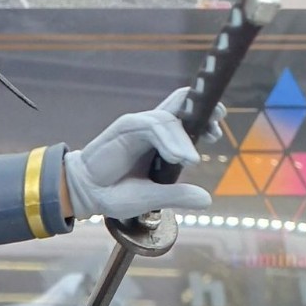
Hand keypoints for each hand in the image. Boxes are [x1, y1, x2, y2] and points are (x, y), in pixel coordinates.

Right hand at [63, 90, 223, 222]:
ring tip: (190, 161)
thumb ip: (178, 195)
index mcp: (159, 142)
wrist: (87, 196)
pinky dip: (167, 140)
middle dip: (202, 109)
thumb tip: (208, 199)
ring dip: (183, 140)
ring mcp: (137, 127)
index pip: (185, 119)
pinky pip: (152, 126)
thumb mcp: (153, 198)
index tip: (216, 132)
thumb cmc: (116, 195)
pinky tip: (176, 157)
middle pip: (180, 106)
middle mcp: (150, 130)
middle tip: (218, 121)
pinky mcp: (124, 127)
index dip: (203, 119)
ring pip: (168, 119)